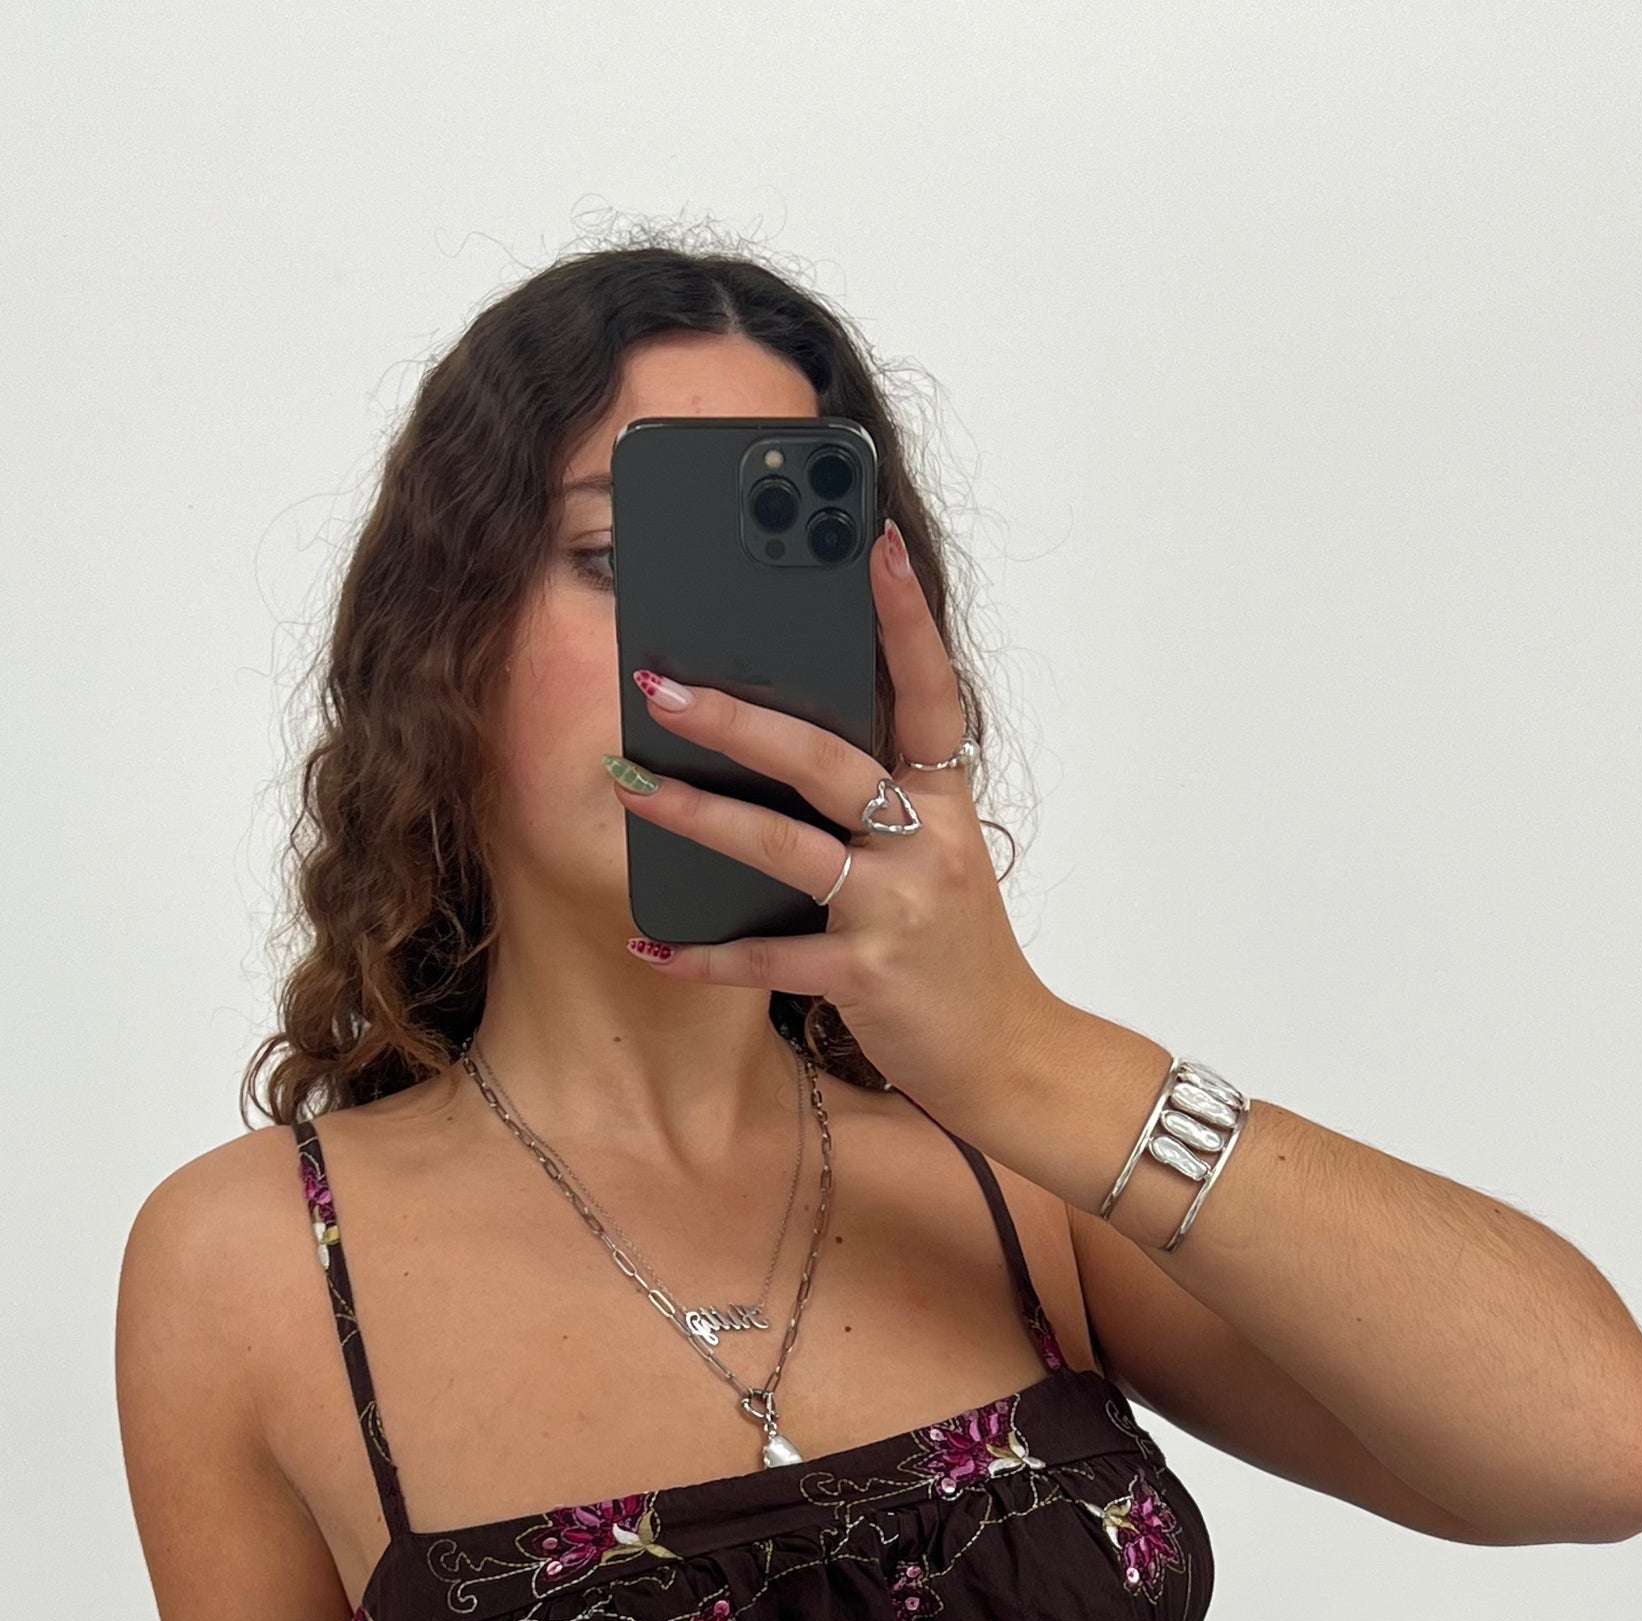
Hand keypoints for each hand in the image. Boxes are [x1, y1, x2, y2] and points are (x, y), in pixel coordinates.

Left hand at [610, 518, 1066, 1143]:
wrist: (1010, 1057)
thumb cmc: (958, 953)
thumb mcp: (939, 861)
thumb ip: (885, 801)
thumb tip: (788, 741)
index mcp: (946, 804)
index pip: (933, 694)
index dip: (906, 619)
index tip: (875, 541)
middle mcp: (927, 845)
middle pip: (826, 761)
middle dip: (738, 719)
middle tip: (662, 682)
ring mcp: (898, 911)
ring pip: (785, 849)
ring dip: (699, 816)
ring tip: (631, 786)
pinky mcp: (868, 977)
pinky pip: (769, 958)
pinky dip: (705, 954)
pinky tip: (650, 941)